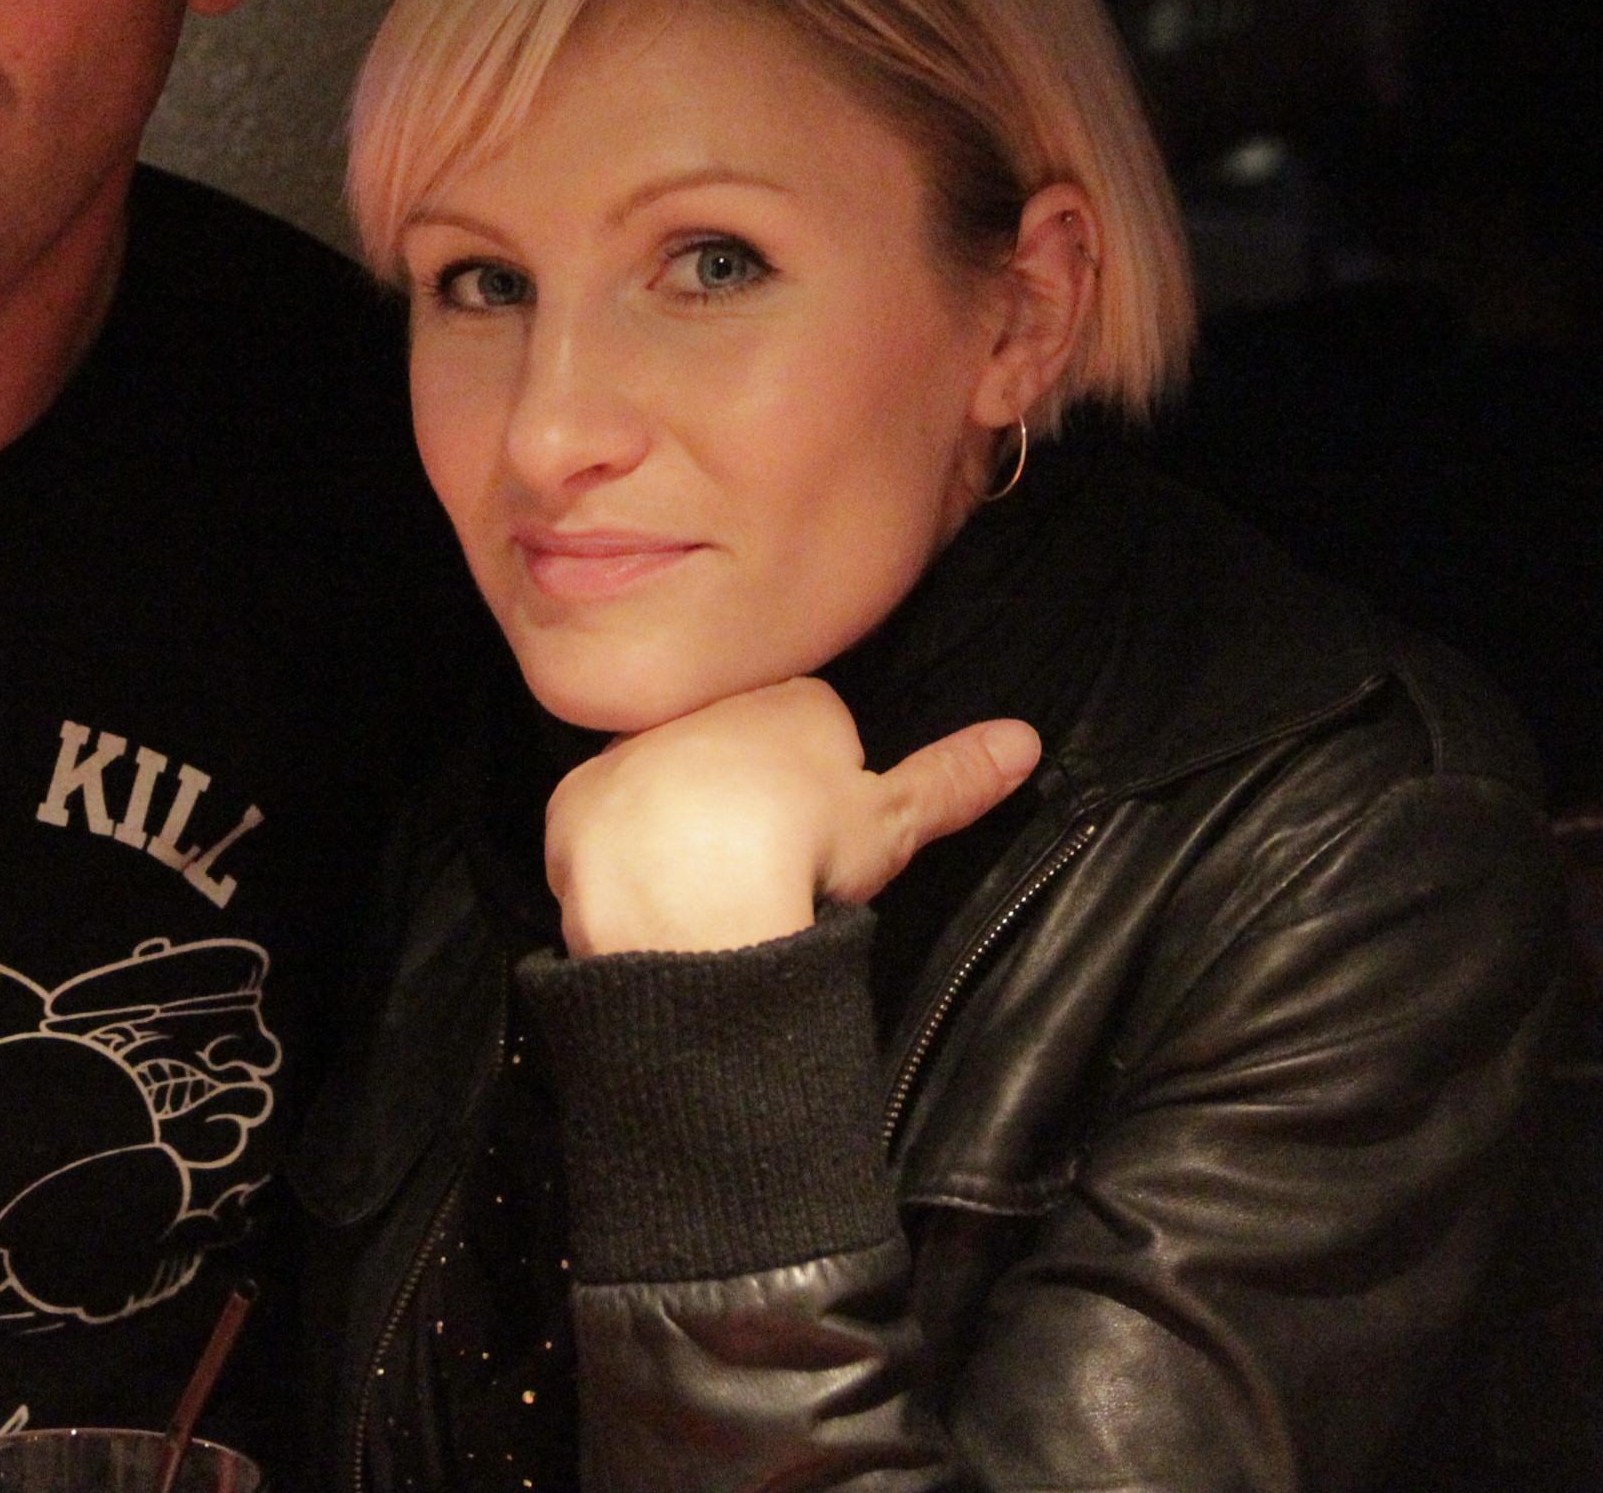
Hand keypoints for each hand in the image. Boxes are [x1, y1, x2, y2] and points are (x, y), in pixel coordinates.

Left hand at [544, 678, 1041, 956]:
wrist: (697, 889)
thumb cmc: (806, 848)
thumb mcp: (892, 818)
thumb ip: (953, 777)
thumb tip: (1026, 740)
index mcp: (789, 702)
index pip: (807, 732)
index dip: (815, 793)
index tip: (815, 838)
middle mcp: (704, 706)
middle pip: (730, 753)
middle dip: (742, 802)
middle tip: (760, 867)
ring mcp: (633, 748)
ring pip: (662, 786)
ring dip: (675, 829)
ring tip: (701, 891)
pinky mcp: (576, 799)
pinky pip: (599, 829)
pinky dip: (615, 862)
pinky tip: (643, 900)